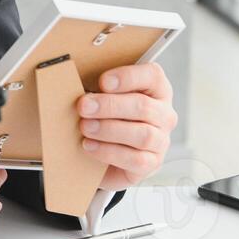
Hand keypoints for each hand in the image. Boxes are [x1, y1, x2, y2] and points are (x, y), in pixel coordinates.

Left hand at [76, 62, 177, 190]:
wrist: (101, 155)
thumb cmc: (103, 117)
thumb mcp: (101, 98)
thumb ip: (96, 88)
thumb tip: (75, 82)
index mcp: (155, 90)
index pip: (152, 76)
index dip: (128, 77)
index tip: (103, 81)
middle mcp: (163, 114)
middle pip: (143, 106)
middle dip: (110, 105)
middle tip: (83, 106)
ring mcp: (160, 140)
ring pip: (142, 134)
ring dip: (109, 130)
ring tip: (85, 127)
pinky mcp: (151, 163)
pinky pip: (135, 159)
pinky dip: (109, 152)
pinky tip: (89, 146)